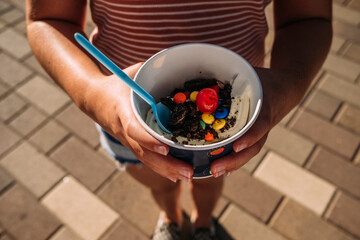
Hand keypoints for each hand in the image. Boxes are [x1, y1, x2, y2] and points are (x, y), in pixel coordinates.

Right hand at [84, 63, 193, 181]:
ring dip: (166, 170)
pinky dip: (160, 168)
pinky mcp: (131, 144)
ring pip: (146, 159)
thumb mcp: (132, 72)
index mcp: (122, 110)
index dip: (148, 139)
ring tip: (188, 177)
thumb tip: (176, 61)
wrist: (93, 99)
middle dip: (166, 164)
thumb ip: (152, 69)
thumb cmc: (117, 84)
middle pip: (144, 152)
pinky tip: (175, 175)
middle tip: (188, 172)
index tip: (165, 146)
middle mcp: (124, 129)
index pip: (134, 129)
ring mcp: (127, 140)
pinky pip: (145, 158)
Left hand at [210, 68, 301, 176]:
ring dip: (231, 164)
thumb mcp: (251, 72)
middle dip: (234, 160)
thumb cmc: (265, 79)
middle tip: (215, 169)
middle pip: (252, 147)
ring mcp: (260, 132)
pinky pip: (244, 149)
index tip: (236, 146)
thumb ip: (232, 74)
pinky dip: (233, 158)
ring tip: (212, 172)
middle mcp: (263, 124)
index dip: (249, 136)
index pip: (259, 124)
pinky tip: (218, 167)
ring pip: (248, 152)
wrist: (286, 87)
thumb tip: (204, 67)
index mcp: (265, 108)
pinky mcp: (254, 135)